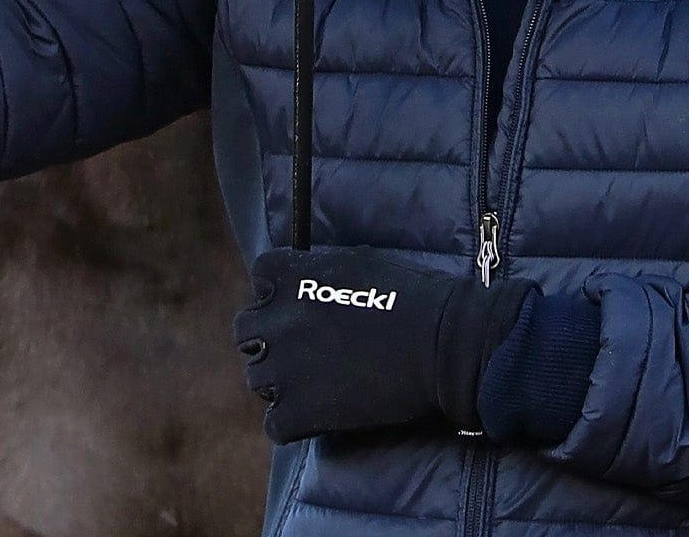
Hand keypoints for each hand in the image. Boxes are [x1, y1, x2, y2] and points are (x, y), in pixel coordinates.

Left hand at [232, 245, 528, 444]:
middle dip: (268, 338)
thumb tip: (305, 280)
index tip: (300, 302)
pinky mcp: (300, 413)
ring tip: (314, 384)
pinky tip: (318, 415)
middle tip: (299, 349)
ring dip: (280, 382)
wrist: (442, 346)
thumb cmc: (411, 295)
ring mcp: (285, 368)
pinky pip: (276, 425)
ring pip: (258, 379)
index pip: (260, 277)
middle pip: (246, 331)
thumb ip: (318, 271)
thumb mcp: (357, 262)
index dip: (279, 291)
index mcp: (290, 275)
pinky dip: (293, 424)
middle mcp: (277, 319)